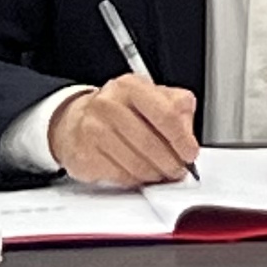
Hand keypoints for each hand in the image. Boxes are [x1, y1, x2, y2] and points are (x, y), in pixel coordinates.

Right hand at [52, 74, 200, 185]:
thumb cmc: (119, 110)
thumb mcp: (151, 97)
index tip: (190, 153)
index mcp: (130, 86)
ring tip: (160, 173)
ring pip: (136, 164)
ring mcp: (94, 130)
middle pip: (151, 143)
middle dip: (171, 163)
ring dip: (155, 175)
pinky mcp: (85, 155)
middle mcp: (109, 104)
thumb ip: (177, 109)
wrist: (76, 120)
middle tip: (178, 170)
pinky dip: (135, 180)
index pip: (166, 114)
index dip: (182, 139)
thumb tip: (188, 136)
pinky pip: (120, 176)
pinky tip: (138, 174)